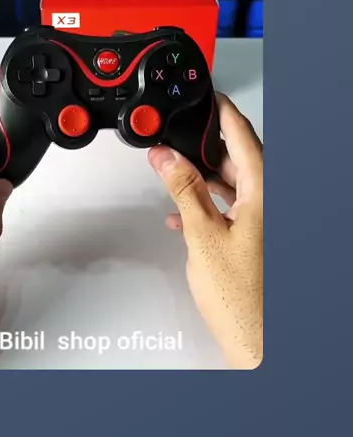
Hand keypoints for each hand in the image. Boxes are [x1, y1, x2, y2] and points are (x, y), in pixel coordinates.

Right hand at [148, 93, 262, 369]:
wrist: (257, 343)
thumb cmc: (243, 299)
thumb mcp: (203, 235)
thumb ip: (183, 190)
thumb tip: (166, 156)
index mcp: (265, 191)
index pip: (243, 135)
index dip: (222, 111)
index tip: (208, 93)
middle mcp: (271, 202)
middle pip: (239, 158)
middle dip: (206, 147)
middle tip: (181, 135)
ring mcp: (266, 221)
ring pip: (235, 184)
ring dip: (204, 177)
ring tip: (175, 172)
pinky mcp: (258, 239)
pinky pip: (233, 208)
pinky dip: (209, 205)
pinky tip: (183, 215)